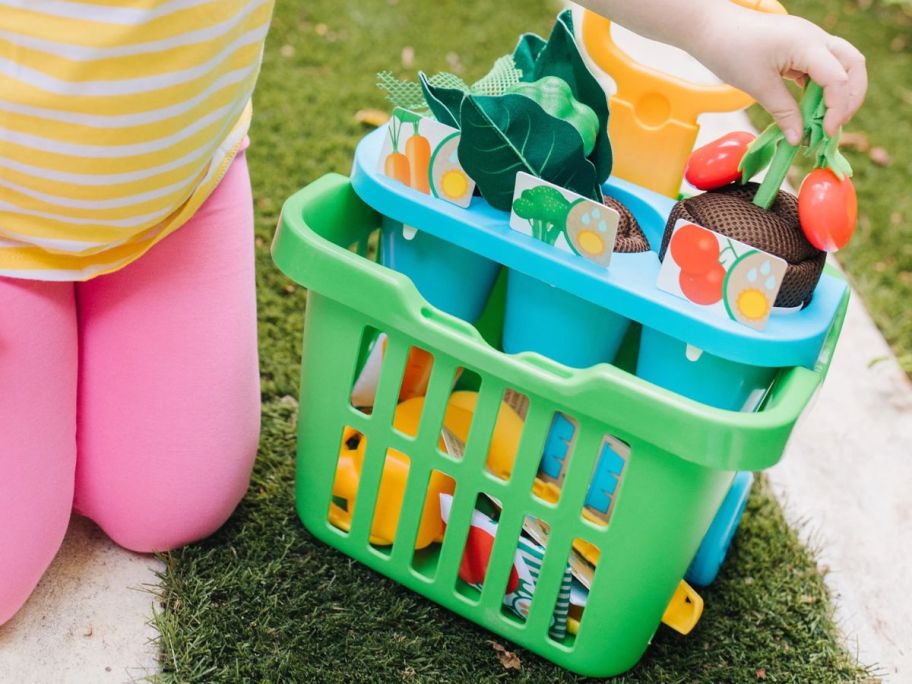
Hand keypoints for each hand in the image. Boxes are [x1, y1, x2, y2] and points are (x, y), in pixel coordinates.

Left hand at [691, 6, 866, 143]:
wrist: (712, 28)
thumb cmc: (731, 51)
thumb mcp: (758, 86)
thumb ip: (783, 112)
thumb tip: (798, 139)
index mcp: (806, 44)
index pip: (839, 79)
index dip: (837, 109)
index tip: (825, 134)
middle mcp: (815, 38)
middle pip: (854, 65)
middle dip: (851, 98)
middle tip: (832, 126)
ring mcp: (810, 40)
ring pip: (842, 65)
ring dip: (839, 93)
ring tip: (823, 121)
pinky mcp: (801, 47)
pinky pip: (823, 67)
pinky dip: (822, 88)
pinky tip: (810, 109)